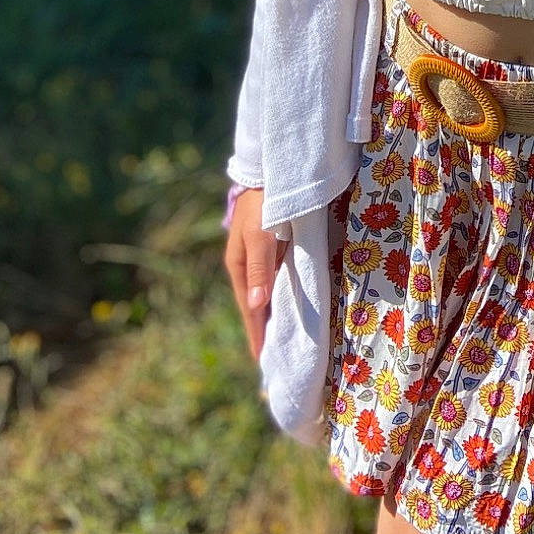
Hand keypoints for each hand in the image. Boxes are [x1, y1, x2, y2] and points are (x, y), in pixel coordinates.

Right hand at [223, 186, 286, 361]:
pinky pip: (279, 280)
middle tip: (275, 360)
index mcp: (240, 266)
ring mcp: (262, 257)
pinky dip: (284, 296)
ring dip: (275, 315)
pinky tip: (293, 305)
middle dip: (264, 331)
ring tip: (284, 340)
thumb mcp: (260, 235)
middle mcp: (249, 265)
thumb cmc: (264, 202)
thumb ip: (260, 269)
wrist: (270, 170)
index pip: (250, 310)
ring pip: (269, 294)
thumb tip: (257, 306)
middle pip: (258, 306)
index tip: (263, 363)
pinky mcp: (276, 248)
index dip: (257, 335)